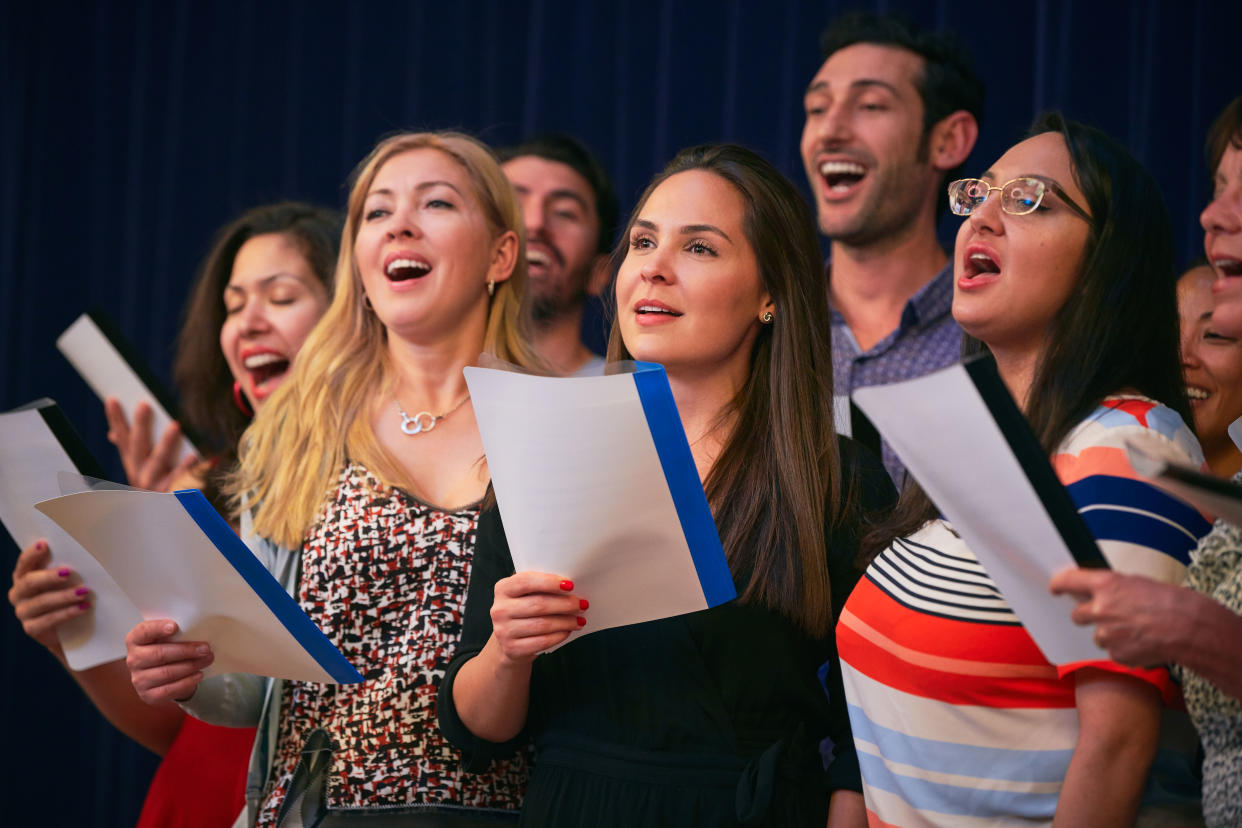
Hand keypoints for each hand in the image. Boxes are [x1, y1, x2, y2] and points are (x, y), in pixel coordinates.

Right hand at [7, 539, 90, 655]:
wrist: (68, 629)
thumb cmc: (67, 596)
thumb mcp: (64, 581)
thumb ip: (65, 569)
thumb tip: (84, 554)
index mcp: (24, 576)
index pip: (24, 562)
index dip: (32, 553)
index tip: (45, 544)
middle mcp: (18, 593)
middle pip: (29, 582)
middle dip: (49, 576)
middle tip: (68, 572)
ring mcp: (23, 612)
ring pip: (41, 602)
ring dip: (64, 596)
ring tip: (84, 592)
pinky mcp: (31, 628)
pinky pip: (48, 620)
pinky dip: (67, 613)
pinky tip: (83, 608)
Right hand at [105, 398, 197, 491]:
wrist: (162, 523)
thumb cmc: (157, 488)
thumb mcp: (142, 470)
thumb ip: (132, 450)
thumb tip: (112, 433)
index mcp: (134, 465)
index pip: (122, 438)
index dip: (116, 419)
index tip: (113, 399)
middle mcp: (140, 475)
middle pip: (138, 446)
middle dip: (140, 425)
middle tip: (144, 404)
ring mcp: (155, 486)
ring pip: (158, 462)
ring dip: (166, 443)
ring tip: (175, 425)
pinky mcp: (173, 495)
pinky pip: (181, 480)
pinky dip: (188, 468)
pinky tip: (196, 456)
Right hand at [125, 620, 212, 704]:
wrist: (165, 674)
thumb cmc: (167, 649)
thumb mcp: (168, 637)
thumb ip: (176, 631)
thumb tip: (197, 629)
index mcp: (135, 640)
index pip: (143, 631)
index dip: (158, 628)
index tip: (175, 626)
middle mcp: (133, 660)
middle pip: (159, 654)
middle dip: (185, 651)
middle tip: (205, 648)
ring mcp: (139, 679)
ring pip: (166, 673)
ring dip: (191, 666)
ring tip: (207, 660)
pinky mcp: (148, 695)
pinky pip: (169, 690)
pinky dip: (187, 682)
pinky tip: (199, 675)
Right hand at [489, 572, 586, 663]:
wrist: (509, 640)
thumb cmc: (524, 609)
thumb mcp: (525, 593)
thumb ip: (541, 585)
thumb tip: (570, 586)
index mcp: (503, 589)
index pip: (525, 581)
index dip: (549, 582)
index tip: (570, 585)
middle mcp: (499, 610)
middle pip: (538, 604)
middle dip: (565, 604)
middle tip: (582, 604)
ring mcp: (503, 631)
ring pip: (542, 624)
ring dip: (566, 622)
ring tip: (580, 620)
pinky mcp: (512, 649)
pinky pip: (542, 642)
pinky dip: (559, 636)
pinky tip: (568, 631)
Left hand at [1049, 568, 1189, 666]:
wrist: (1190, 628)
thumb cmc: (1169, 602)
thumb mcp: (1137, 584)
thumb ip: (1112, 589)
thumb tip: (1096, 593)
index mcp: (1105, 585)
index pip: (1068, 581)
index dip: (1058, 585)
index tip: (1054, 588)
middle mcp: (1100, 609)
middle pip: (1077, 615)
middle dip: (1087, 616)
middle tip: (1105, 615)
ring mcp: (1106, 634)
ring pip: (1098, 636)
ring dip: (1110, 635)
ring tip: (1136, 630)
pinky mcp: (1116, 654)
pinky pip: (1113, 652)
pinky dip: (1124, 649)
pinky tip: (1142, 643)